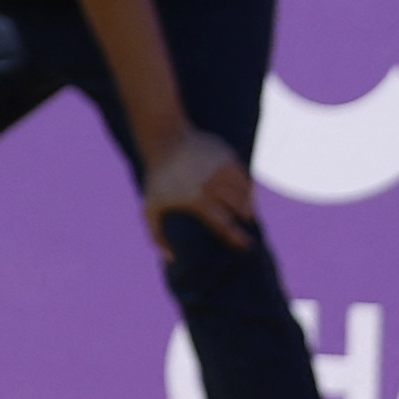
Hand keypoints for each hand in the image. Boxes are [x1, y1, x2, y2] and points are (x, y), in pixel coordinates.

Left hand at [137, 127, 256, 253]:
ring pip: (245, 194)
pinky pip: (246, 178)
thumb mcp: (150, 206)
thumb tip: (171, 259)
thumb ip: (156, 235)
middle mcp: (212, 185)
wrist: (166, 140)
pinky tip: (245, 194)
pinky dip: (247, 188)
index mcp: (196, 200)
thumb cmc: (158, 179)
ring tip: (245, 212)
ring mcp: (222, 170)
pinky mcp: (229, 158)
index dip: (236, 237)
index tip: (246, 246)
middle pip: (239, 209)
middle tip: (247, 226)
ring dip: (247, 205)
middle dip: (245, 218)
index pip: (222, 225)